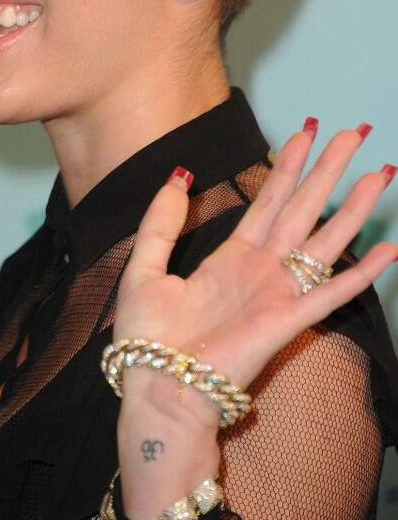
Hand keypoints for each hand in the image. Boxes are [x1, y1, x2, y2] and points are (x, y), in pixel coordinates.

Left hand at [113, 122, 395, 519]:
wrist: (156, 389)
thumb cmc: (148, 338)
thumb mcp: (145, 266)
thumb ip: (161, 222)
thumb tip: (178, 175)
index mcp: (230, 256)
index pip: (268, 199)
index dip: (288, 165)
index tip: (306, 131)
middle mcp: (261, 269)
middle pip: (303, 207)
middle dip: (328, 169)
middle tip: (355, 133)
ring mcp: (278, 293)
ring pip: (325, 240)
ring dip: (353, 207)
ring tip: (381, 173)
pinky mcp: (288, 321)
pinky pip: (332, 292)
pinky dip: (361, 273)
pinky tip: (390, 250)